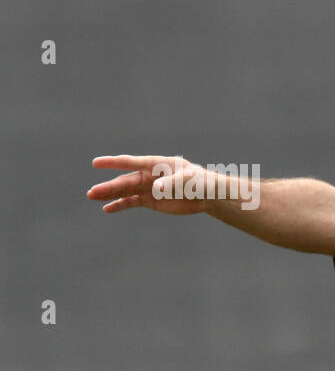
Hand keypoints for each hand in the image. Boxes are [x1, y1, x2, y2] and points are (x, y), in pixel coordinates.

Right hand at [89, 155, 226, 214]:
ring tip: (92, 196)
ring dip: (109, 194)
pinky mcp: (150, 200)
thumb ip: (172, 184)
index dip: (113, 163)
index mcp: (156, 165)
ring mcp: (148, 188)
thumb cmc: (199, 182)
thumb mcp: (188, 181)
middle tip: (92, 192)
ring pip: (125, 191)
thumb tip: (157, 189)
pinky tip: (107, 208)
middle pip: (125, 181)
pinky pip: (131, 202)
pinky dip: (119, 205)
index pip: (131, 162)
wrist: (206, 195)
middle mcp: (148, 176)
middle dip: (109, 187)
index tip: (96, 163)